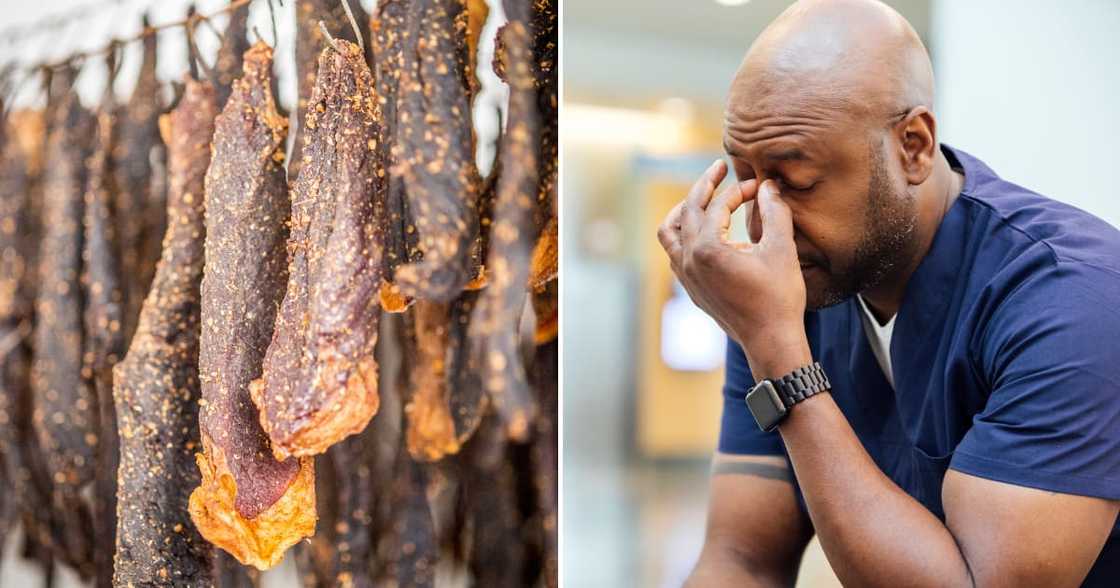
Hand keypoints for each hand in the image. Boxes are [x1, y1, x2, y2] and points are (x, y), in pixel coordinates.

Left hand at [656, 160, 810, 378]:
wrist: (770, 341)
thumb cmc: (779, 297)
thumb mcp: (781, 249)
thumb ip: (773, 212)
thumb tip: (768, 185)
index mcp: (708, 249)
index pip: (717, 207)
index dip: (737, 190)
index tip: (757, 185)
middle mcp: (689, 261)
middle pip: (687, 212)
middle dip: (704, 187)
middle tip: (719, 169)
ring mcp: (686, 277)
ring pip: (669, 233)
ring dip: (683, 211)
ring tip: (698, 198)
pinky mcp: (690, 289)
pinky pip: (674, 254)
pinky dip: (683, 235)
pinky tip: (701, 233)